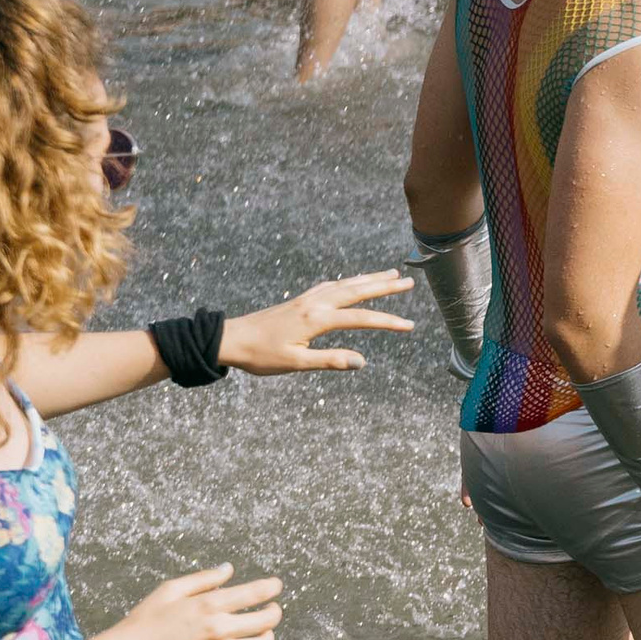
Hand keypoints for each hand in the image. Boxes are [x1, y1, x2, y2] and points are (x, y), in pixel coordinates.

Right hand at [81, 563, 283, 639]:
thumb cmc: (144, 621)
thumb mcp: (170, 590)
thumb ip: (204, 579)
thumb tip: (229, 570)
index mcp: (209, 605)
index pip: (257, 593)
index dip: (272, 587)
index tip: (275, 586)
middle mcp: (218, 629)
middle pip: (268, 620)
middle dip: (275, 612)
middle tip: (271, 609)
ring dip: (267, 637)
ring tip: (261, 632)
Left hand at [218, 269, 415, 373]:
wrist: (231, 339)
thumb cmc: (261, 355)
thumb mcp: (296, 364)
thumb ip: (329, 361)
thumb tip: (361, 361)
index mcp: (317, 319)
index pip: (362, 318)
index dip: (388, 322)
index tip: (409, 325)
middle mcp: (316, 303)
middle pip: (358, 290)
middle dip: (385, 287)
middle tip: (409, 281)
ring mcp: (307, 298)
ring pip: (346, 284)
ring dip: (369, 279)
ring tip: (390, 275)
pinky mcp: (300, 300)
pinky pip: (331, 284)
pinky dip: (348, 280)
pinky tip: (351, 281)